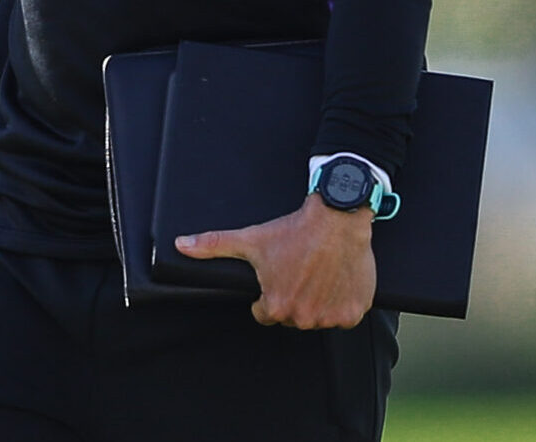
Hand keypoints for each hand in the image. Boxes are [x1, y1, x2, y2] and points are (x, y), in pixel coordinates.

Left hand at [173, 192, 376, 329]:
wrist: (337, 218)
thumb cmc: (294, 230)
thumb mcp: (251, 239)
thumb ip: (213, 245)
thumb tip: (180, 245)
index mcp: (276, 307)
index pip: (265, 313)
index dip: (269, 294)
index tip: (280, 274)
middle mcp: (303, 318)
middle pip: (292, 316)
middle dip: (294, 297)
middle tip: (299, 270)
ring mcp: (331, 317)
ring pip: (318, 317)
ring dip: (318, 301)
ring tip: (318, 272)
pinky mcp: (354, 312)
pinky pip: (344, 316)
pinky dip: (342, 302)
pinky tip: (336, 279)